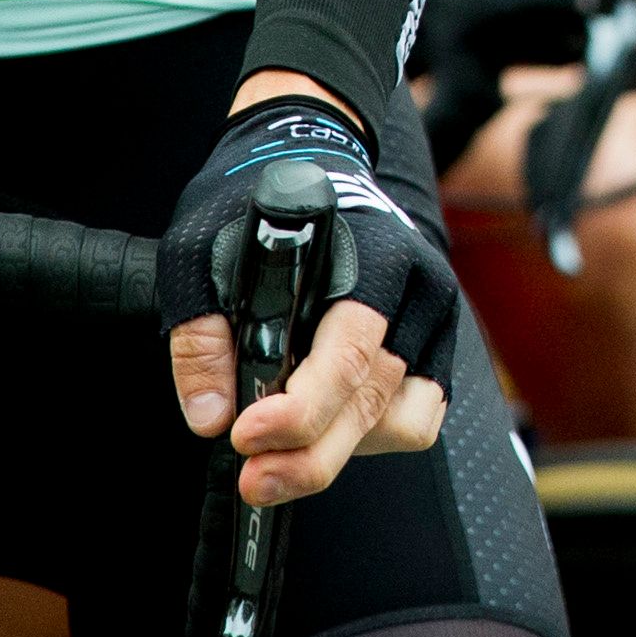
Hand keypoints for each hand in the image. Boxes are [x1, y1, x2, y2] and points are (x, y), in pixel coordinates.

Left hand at [161, 89, 459, 505]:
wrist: (314, 155)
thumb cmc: (255, 202)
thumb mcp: (199, 251)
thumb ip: (200, 336)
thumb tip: (209, 417)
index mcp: (374, 256)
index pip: (349, 355)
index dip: (299, 412)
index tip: (243, 436)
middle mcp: (419, 289)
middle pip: (374, 403)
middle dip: (309, 457)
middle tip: (253, 481)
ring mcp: (435, 317)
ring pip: (403, 420)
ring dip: (341, 449)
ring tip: (283, 448)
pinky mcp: (436, 341)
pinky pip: (419, 415)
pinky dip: (373, 436)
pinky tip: (324, 427)